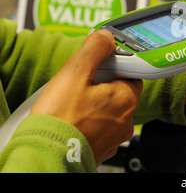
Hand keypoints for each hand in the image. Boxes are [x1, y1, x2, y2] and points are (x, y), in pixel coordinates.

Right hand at [30, 30, 142, 164]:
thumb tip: (106, 37)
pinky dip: (89, 121)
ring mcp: (116, 136)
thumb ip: (94, 50)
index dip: (112, 64)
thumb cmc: (60, 119)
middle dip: (102, 83)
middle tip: (80, 84)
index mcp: (127, 98)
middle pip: (119, 89)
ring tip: (72, 103)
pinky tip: (73, 119)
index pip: (130, 71)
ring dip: (95, 103)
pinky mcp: (103, 147)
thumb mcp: (75, 73)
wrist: (47, 154)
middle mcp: (127, 118)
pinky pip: (100, 127)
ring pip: (109, 109)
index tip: (96, 65)